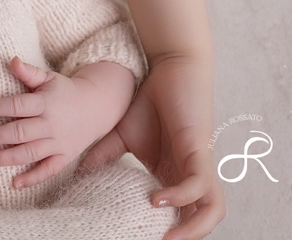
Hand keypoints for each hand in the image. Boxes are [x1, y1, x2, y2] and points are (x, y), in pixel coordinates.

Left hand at [0, 57, 133, 188]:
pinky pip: (48, 170)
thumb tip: (11, 59)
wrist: (97, 106)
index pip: (16, 106)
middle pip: (20, 132)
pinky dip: (33, 178)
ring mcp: (59, 142)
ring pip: (30, 153)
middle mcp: (51, 124)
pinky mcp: (65, 156)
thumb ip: (29, 72)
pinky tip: (15, 183)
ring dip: (8, 158)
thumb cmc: (65, 91)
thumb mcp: (48, 78)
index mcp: (45, 103)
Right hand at [78, 56, 224, 239]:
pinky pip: (198, 185)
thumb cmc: (151, 101)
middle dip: (187, 237)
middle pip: (205, 219)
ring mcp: (197, 164)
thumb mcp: (121, 134)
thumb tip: (79, 171)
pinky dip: (181, 197)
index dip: (172, 230)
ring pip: (212, 210)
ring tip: (167, 236)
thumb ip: (105, 155)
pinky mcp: (199, 152)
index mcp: (174, 175)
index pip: (182, 214)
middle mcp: (190, 175)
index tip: (140, 237)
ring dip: (193, 229)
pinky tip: (157, 198)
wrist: (171, 68)